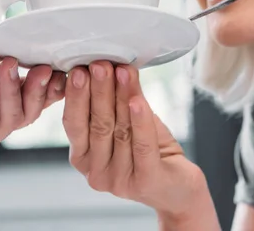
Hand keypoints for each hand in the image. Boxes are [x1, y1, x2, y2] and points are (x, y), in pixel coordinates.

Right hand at [62, 61, 217, 226]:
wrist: (179, 188)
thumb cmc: (151, 152)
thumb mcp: (128, 124)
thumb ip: (116, 101)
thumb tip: (110, 65)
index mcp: (83, 158)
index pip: (74, 124)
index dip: (76, 96)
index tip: (79, 69)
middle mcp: (96, 172)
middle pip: (97, 124)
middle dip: (98, 90)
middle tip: (99, 64)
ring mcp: (119, 181)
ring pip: (120, 130)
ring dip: (121, 96)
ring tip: (122, 71)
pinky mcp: (146, 182)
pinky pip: (142, 145)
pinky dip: (140, 120)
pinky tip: (137, 101)